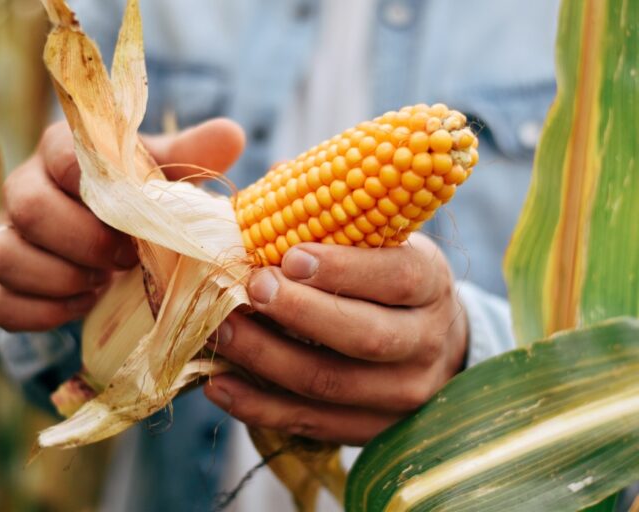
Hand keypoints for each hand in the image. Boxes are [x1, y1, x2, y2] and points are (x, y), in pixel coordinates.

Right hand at [0, 118, 243, 330]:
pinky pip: (2, 305)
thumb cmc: (142, 206)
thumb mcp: (167, 178)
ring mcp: (7, 238)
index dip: (96, 189)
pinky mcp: (2, 286)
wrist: (119, 253)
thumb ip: (192, 156)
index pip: (61, 153)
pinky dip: (46, 312)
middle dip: (82, 240)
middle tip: (126, 260)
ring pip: (3, 256)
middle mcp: (24, 189)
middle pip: (27, 206)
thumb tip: (232, 134)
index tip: (135, 220)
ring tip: (104, 284)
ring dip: (62, 277)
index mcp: (62, 153)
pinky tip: (84, 304)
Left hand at [204, 233, 467, 444]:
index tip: (289, 256)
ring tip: (220, 331)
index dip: (342, 269)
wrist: (430, 342)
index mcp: (430, 284)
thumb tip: (274, 180)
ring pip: (329, 385)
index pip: (395, 277)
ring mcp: (402, 394)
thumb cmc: (387, 278)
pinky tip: (220, 385)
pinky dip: (260, 407)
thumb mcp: (381, 240)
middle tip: (249, 290)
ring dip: (266, 360)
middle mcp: (425, 342)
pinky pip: (312, 424)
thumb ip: (333, 215)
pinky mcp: (373, 430)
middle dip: (299, 314)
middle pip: (363, 336)